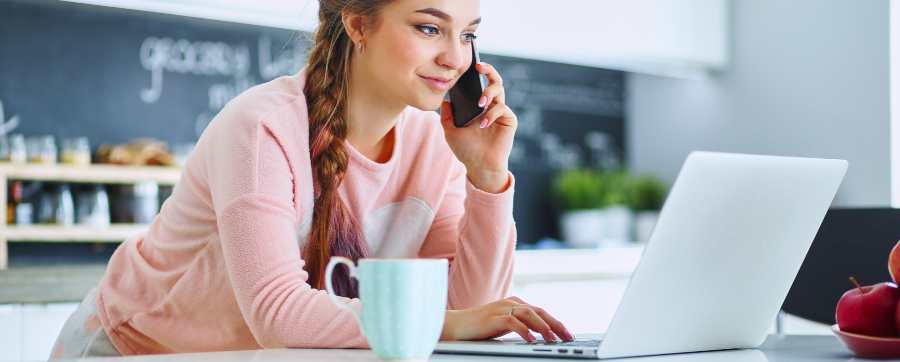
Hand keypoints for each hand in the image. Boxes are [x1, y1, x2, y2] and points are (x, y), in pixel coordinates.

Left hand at [440, 62, 516, 191]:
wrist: (479, 166)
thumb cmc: (466, 149)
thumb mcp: (450, 130)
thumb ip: (446, 114)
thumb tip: (444, 99)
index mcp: (478, 105)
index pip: (479, 83)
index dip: (477, 72)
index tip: (470, 64)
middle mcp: (491, 105)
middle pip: (494, 80)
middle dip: (488, 70)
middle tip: (479, 67)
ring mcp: (500, 111)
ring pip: (499, 90)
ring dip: (488, 92)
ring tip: (480, 102)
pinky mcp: (509, 120)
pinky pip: (502, 108)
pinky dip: (491, 114)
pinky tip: (483, 124)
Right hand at [440, 296, 573, 342]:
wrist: (456, 325)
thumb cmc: (479, 327)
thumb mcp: (504, 325)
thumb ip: (520, 326)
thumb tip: (539, 335)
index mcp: (515, 304)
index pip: (541, 312)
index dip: (556, 322)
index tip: (568, 334)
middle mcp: (511, 303)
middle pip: (539, 311)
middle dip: (555, 324)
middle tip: (568, 336)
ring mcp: (502, 309)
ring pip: (529, 314)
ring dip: (543, 326)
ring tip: (552, 338)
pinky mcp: (493, 317)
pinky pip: (512, 322)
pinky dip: (524, 330)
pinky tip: (531, 339)